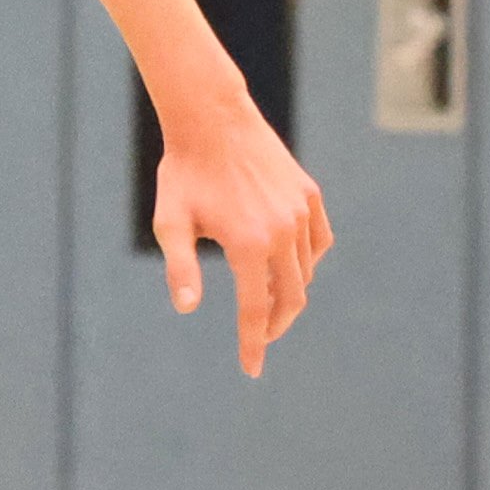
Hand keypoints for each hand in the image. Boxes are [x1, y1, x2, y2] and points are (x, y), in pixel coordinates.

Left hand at [149, 103, 333, 377]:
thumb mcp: (170, 222)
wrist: (212, 120)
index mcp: (249, 244)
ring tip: (267, 302)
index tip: (251, 369)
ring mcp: (302, 212)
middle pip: (291, 297)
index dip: (253, 343)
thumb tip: (187, 309)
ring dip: (290, 292)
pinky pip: (319, 242)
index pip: (256, 309)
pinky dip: (308, 261)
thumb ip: (181, 268)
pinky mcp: (310, 195)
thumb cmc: (183, 173)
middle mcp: (284, 231)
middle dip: (276, 326)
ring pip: (306, 270)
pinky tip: (290, 268)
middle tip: (260, 340)